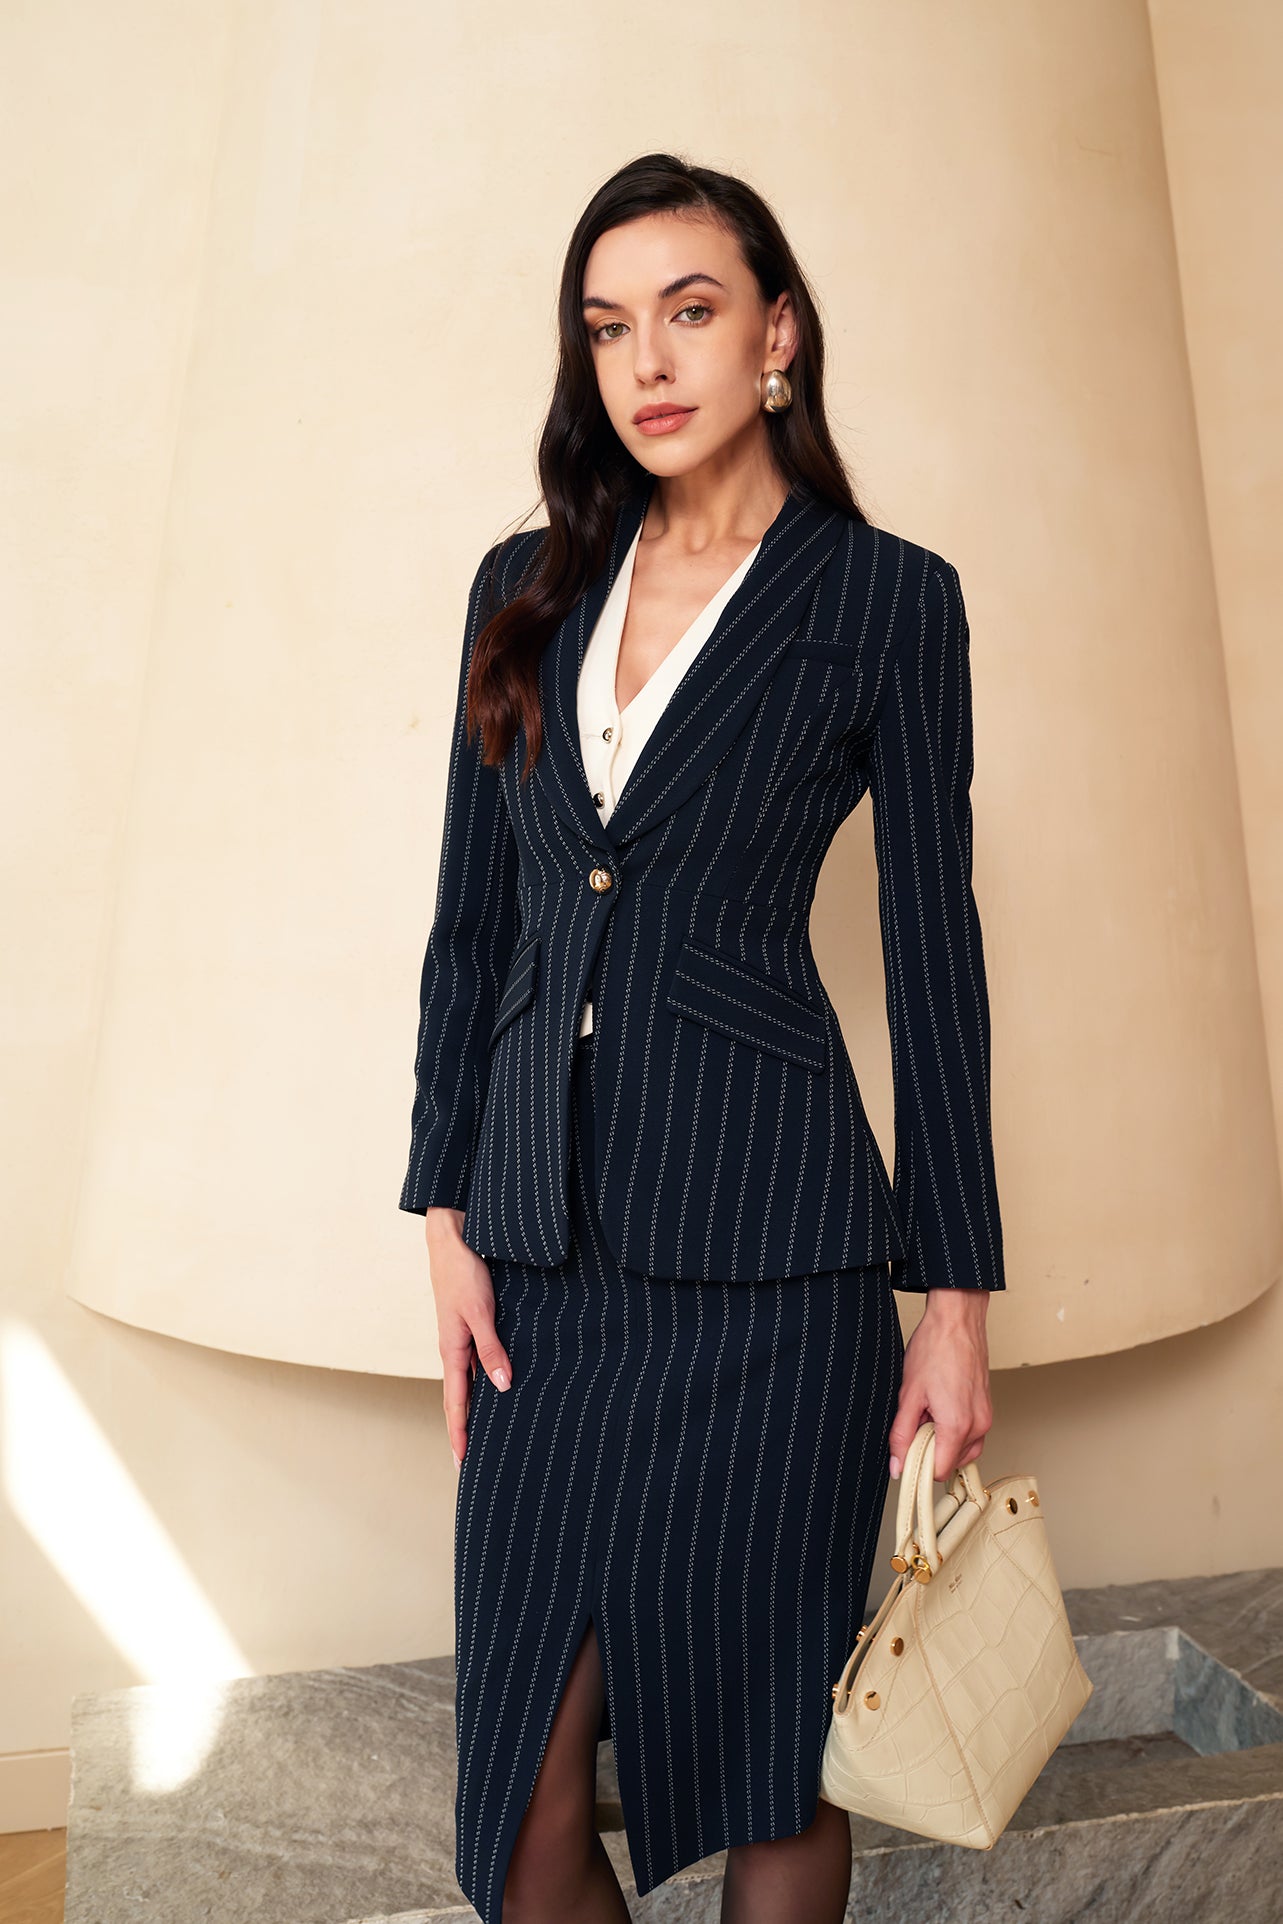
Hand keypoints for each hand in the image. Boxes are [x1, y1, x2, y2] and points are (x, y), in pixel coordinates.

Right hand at [425, 1207, 513, 1470]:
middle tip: (467, 1463)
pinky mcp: (470, 1325)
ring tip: (480, 1435)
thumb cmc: (464, 1272)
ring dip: (471, 1409)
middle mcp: (454, 1349)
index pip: (455, 1403)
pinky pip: (474, 1363)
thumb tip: (503, 1387)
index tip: (461, 1464)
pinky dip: (481, 1383)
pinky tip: (495, 1387)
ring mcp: (460, 1338)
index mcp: (451, 1351)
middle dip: (462, 1431)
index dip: (459, 1434)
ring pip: (466, 1383)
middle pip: (457, 1400)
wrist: (452, 1238)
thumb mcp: (480, 1312)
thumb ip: (491, 1349)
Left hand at [887, 1290, 993, 1483]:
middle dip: (931, 1450)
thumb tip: (897, 1464)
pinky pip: (971, 1434)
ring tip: (928, 1412)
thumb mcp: (908, 1394)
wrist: (957, 1320)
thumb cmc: (936, 1348)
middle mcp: (979, 1425)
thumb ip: (901, 1434)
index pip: (939, 1472)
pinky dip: (954, 1430)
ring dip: (943, 1440)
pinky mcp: (987, 1409)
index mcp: (958, 1425)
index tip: (906, 1453)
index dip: (919, 1466)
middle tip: (915, 1422)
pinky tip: (940, 1407)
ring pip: (962, 1450)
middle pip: (951, 1462)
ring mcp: (986, 1417)